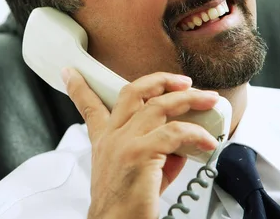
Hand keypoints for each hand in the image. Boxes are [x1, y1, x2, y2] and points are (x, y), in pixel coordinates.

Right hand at [63, 69, 218, 218]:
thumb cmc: (124, 207)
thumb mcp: (137, 173)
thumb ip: (156, 153)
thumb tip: (181, 145)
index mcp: (104, 141)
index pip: (89, 106)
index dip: (78, 87)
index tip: (70, 73)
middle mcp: (112, 137)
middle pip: (132, 92)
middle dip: (160, 80)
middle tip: (182, 81)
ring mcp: (125, 142)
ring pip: (158, 105)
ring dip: (189, 98)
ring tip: (209, 100)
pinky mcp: (140, 154)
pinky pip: (175, 132)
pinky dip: (196, 133)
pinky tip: (208, 142)